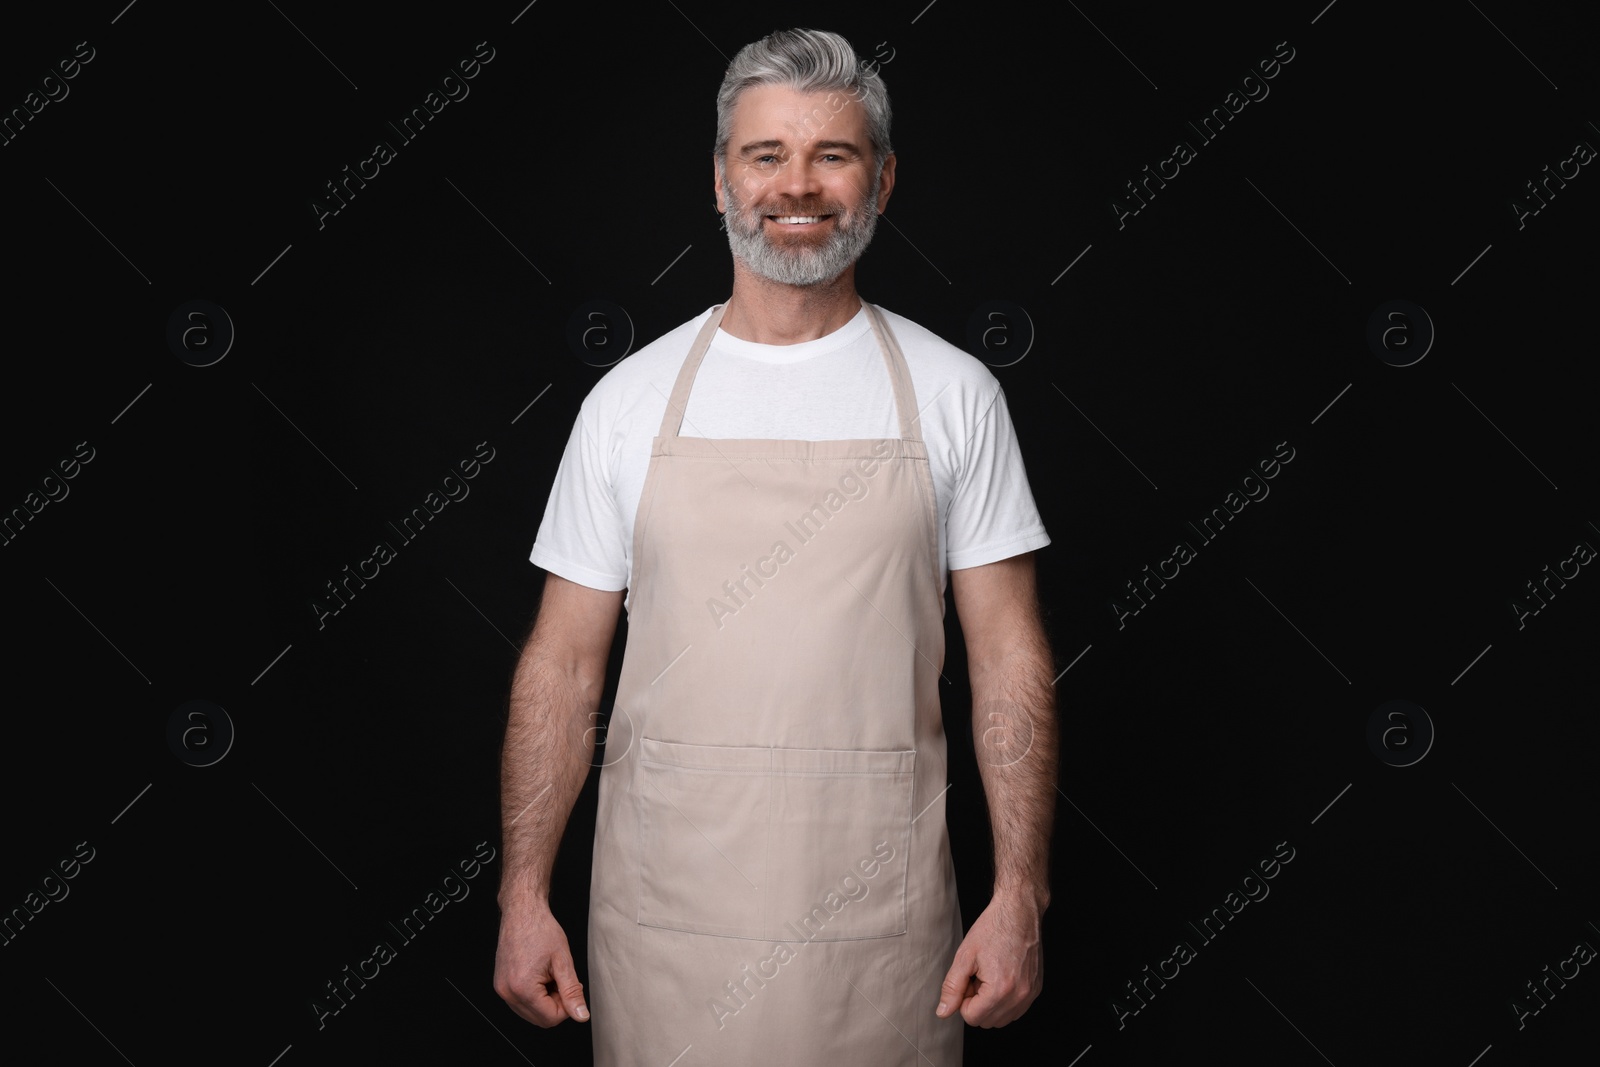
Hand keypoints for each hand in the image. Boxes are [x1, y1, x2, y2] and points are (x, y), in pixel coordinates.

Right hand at [493, 900, 589, 1026]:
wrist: (523, 912)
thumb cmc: (540, 929)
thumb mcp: (563, 961)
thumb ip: (572, 992)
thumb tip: (581, 1015)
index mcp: (523, 988)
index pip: (551, 1018)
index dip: (567, 1006)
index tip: (570, 987)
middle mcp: (508, 992)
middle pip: (540, 1019)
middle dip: (556, 1004)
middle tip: (561, 979)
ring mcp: (502, 989)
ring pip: (531, 1013)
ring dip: (545, 1000)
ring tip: (549, 975)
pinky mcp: (501, 985)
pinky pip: (521, 1003)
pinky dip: (535, 995)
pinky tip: (540, 976)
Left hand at [935, 891, 1042, 1026]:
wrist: (1019, 912)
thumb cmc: (993, 929)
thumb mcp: (964, 956)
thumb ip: (952, 988)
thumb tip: (943, 1012)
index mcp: (999, 990)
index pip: (972, 1018)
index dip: (964, 999)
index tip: (968, 979)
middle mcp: (1018, 996)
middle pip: (987, 1021)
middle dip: (977, 1002)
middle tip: (978, 976)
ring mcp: (1030, 994)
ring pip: (1002, 1019)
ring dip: (991, 1003)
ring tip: (990, 975)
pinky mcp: (1036, 989)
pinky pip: (1016, 1010)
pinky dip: (1005, 1000)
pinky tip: (1002, 976)